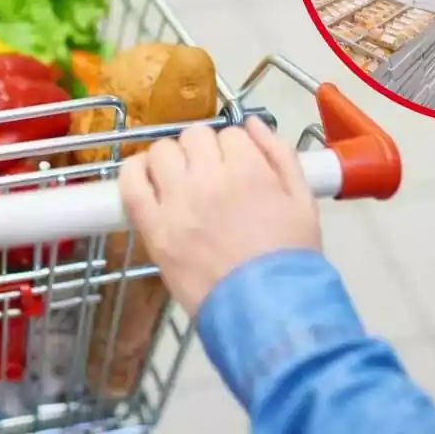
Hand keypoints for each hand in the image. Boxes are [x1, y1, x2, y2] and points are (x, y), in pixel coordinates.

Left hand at [118, 118, 320, 316]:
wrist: (266, 311)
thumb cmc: (291, 260)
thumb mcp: (304, 202)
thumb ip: (280, 155)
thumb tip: (253, 123)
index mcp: (248, 170)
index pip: (232, 133)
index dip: (234, 150)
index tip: (236, 168)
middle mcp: (209, 179)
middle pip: (194, 136)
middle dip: (203, 150)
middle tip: (209, 175)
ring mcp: (177, 203)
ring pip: (161, 151)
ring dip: (170, 158)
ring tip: (180, 180)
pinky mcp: (154, 229)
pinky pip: (130, 183)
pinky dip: (133, 172)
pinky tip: (146, 178)